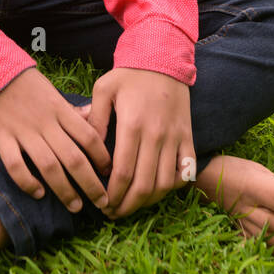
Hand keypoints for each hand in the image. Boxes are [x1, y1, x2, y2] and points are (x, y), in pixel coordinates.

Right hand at [0, 69, 112, 213]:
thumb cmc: (25, 84)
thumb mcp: (53, 92)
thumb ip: (72, 111)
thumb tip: (94, 117)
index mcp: (60, 110)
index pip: (89, 137)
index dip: (103, 158)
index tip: (110, 174)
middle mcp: (45, 122)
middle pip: (74, 158)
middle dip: (91, 184)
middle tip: (103, 203)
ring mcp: (22, 131)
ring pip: (49, 166)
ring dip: (65, 190)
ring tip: (76, 206)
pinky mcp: (1, 137)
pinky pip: (15, 165)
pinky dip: (27, 182)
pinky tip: (39, 194)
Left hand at [85, 68, 195, 219]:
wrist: (163, 59)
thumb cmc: (129, 75)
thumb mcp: (103, 89)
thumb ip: (94, 119)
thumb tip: (85, 148)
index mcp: (133, 125)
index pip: (124, 173)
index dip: (114, 195)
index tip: (103, 205)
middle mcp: (157, 135)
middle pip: (145, 185)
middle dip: (128, 206)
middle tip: (114, 214)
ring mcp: (175, 137)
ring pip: (166, 183)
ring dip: (149, 201)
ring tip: (132, 206)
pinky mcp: (188, 136)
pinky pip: (186, 170)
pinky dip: (174, 186)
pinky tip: (158, 190)